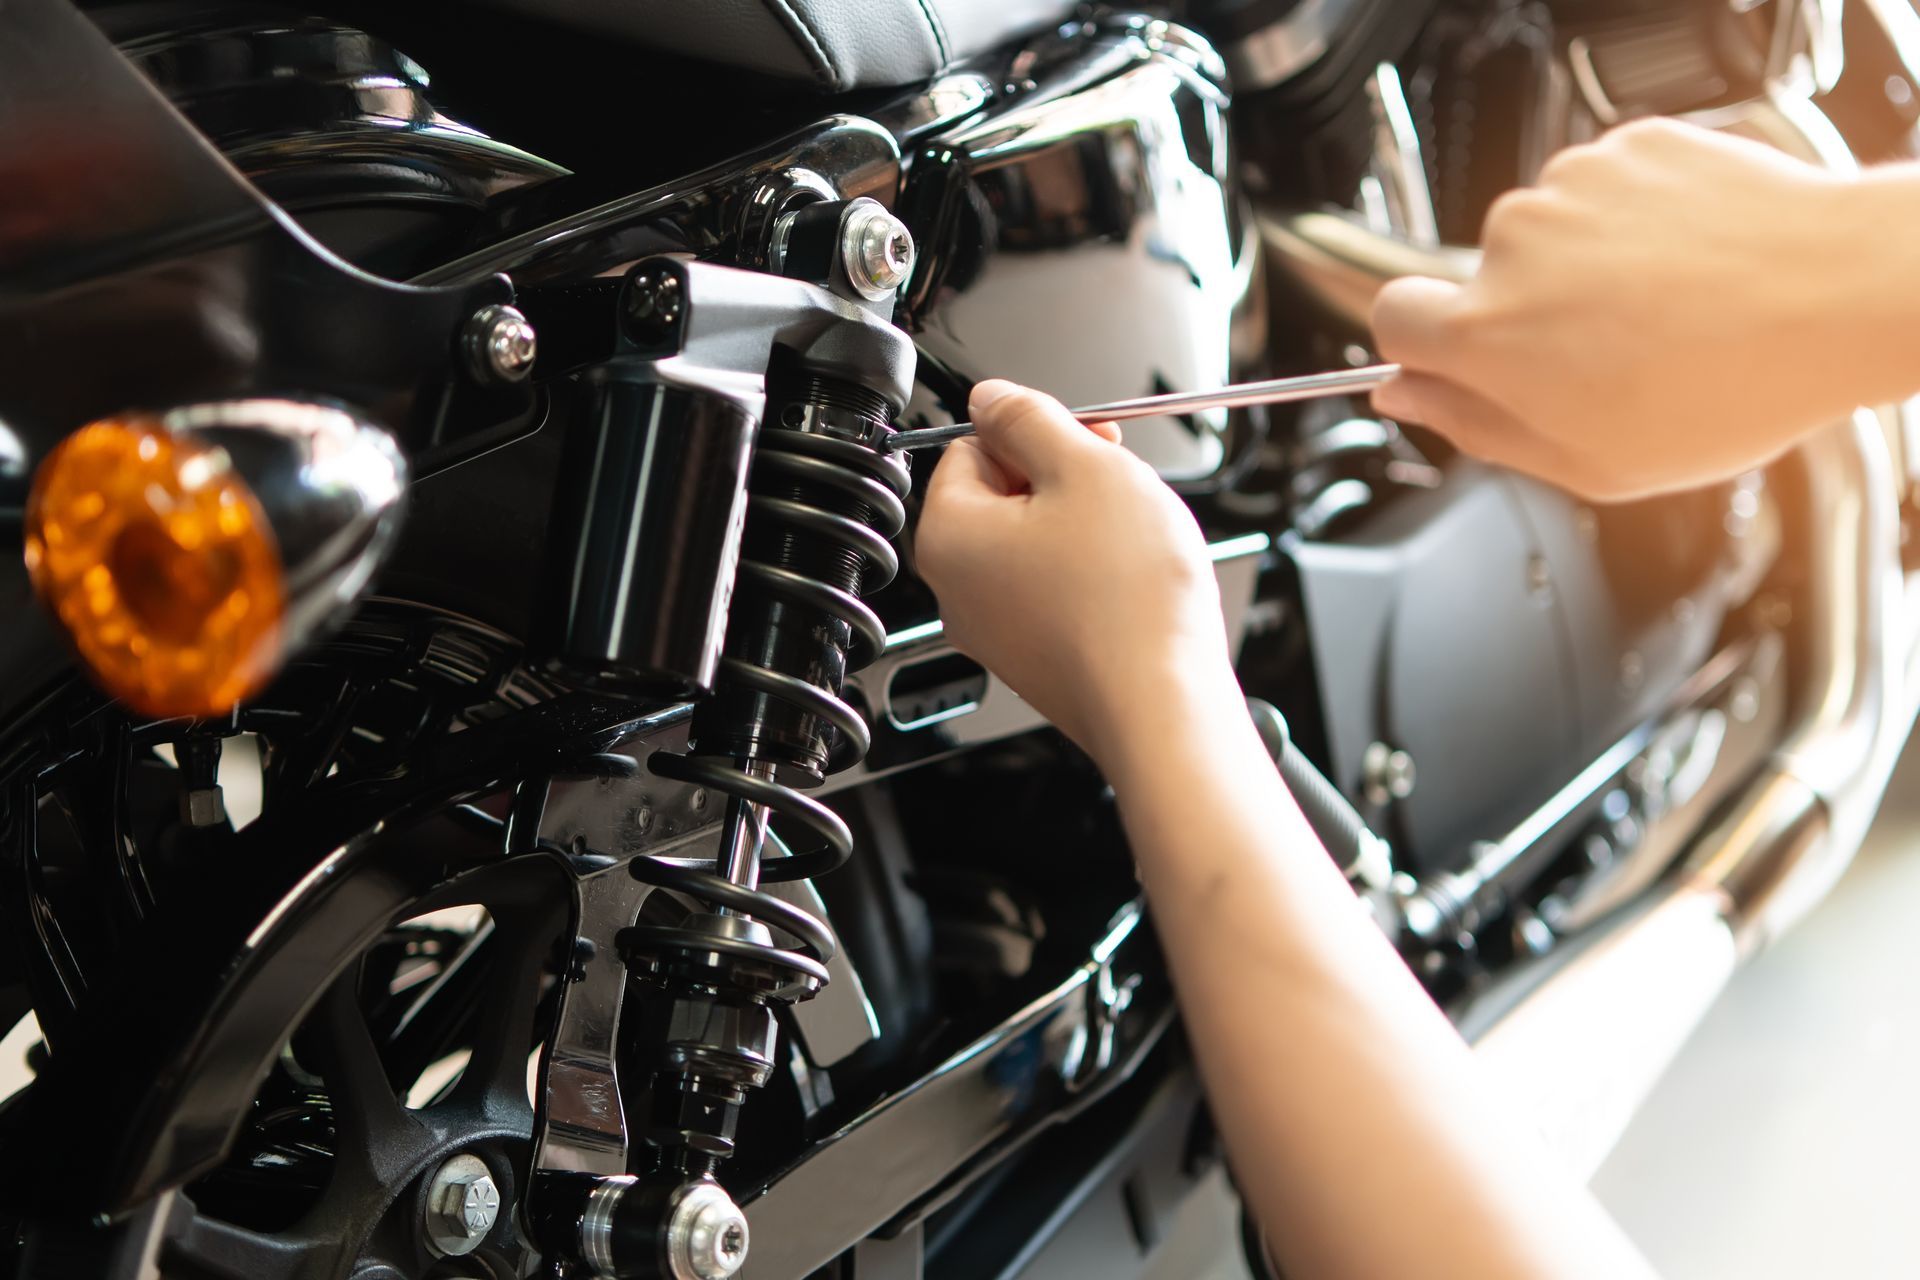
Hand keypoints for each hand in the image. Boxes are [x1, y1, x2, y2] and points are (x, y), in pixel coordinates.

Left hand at [915, 381, 1234, 769]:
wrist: (1164, 703)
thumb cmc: (1126, 598)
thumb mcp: (1085, 467)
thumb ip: (1029, 418)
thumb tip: (991, 397)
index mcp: (948, 535)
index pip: (969, 446)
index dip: (1033, 431)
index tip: (1079, 436)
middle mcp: (957, 591)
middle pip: (1000, 497)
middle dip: (1061, 476)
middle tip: (1115, 479)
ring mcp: (996, 632)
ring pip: (1033, 545)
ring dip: (1082, 524)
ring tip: (1130, 535)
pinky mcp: (1036, 659)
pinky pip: (1055, 591)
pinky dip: (1091, 575)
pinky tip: (1130, 580)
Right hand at [1370, 117, 1919, 500]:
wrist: (1840, 294)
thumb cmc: (1729, 387)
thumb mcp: (1589, 463)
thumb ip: (1478, 429)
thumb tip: (1410, 399)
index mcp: (1488, 334)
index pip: (1390, 318)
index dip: (1418, 347)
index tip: (1452, 363)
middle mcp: (1514, 246)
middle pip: (1483, 281)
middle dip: (1528, 316)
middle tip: (1605, 359)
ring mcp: (1571, 188)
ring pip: (1548, 234)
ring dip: (1586, 268)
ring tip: (1664, 310)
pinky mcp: (1627, 147)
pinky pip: (1604, 189)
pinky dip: (1635, 223)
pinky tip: (1687, 265)